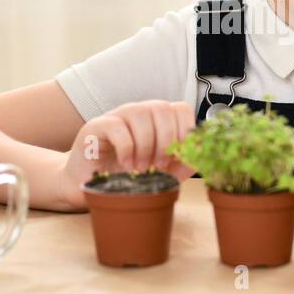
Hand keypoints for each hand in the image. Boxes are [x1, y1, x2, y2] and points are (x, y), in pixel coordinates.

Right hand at [58, 100, 197, 209]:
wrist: (90, 185)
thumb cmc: (129, 176)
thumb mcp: (164, 173)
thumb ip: (185, 162)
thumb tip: (203, 151)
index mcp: (158, 120)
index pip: (181, 109)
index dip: (185, 131)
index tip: (178, 156)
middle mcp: (139, 112)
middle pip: (162, 108)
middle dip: (165, 140)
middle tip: (158, 165)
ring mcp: (117, 116)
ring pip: (140, 113)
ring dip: (145, 144)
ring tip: (140, 167)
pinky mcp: (96, 126)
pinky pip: (117, 126)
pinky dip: (126, 148)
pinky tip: (126, 165)